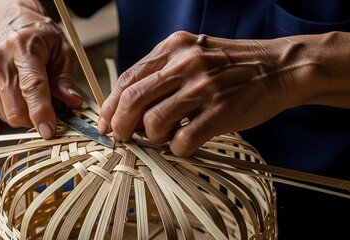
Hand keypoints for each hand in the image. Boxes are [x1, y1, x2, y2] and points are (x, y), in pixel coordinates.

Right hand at [0, 3, 82, 138]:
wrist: (10, 21)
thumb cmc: (38, 35)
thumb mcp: (62, 49)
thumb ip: (66, 79)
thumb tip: (72, 103)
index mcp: (22, 47)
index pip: (31, 86)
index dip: (40, 112)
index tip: (48, 131)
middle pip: (17, 109)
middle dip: (38, 118)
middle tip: (53, 110)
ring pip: (9, 115)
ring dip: (28, 114)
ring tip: (35, 93)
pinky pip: (2, 112)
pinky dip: (17, 110)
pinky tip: (22, 94)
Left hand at [98, 31, 331, 156]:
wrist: (281, 67)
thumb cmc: (233, 66)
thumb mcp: (194, 55)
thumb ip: (163, 74)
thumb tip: (131, 107)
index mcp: (174, 48)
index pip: (128, 78)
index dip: (111, 104)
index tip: (105, 122)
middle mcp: (186, 63)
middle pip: (133, 99)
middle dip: (120, 124)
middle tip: (120, 137)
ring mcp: (204, 86)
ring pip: (154, 121)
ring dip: (152, 138)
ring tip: (164, 137)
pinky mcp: (221, 111)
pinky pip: (183, 140)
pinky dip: (177, 149)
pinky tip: (184, 145)